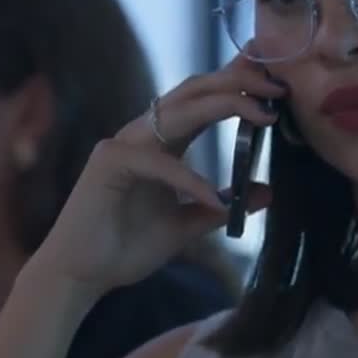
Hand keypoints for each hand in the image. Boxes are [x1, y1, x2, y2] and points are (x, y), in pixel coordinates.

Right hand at [32, 52, 282, 290]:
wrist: (81, 276)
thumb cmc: (126, 248)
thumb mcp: (188, 225)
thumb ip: (221, 206)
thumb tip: (266, 193)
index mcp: (162, 142)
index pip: (204, 99)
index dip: (238, 84)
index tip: (276, 83)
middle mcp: (143, 134)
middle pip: (194, 90)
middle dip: (238, 81)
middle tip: (277, 86)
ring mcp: (123, 144)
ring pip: (179, 110)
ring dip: (224, 106)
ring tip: (263, 117)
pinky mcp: (108, 163)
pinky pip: (158, 162)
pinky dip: (190, 179)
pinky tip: (214, 199)